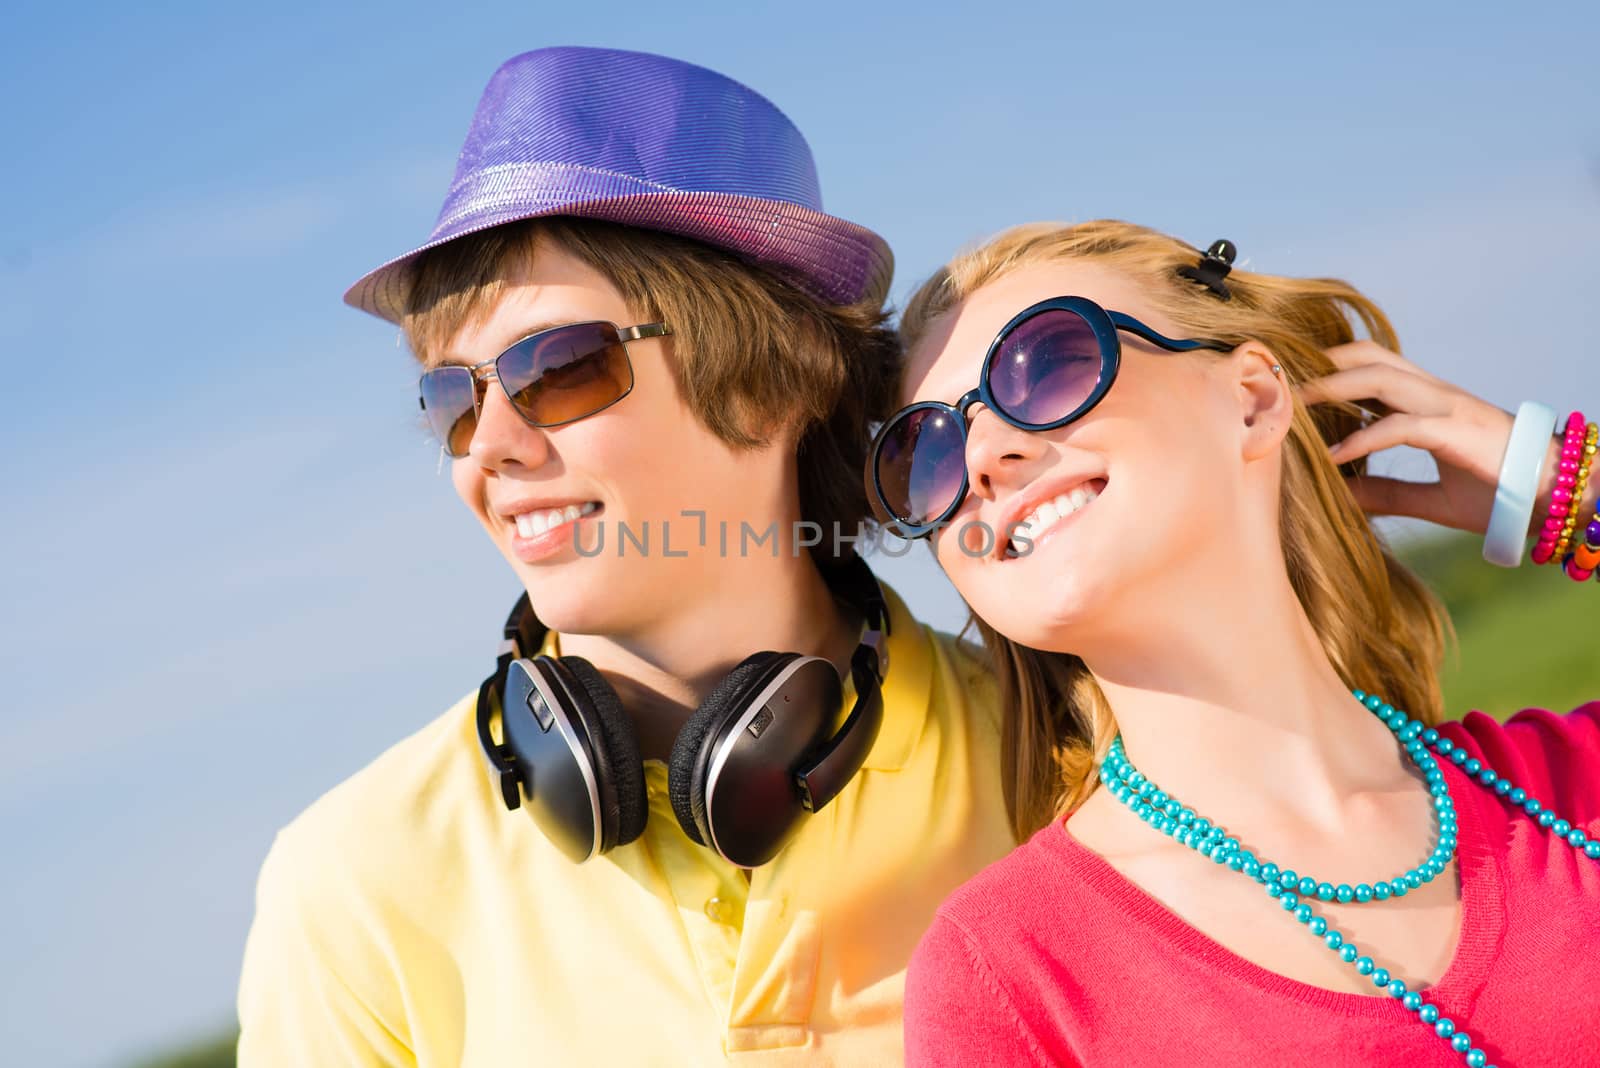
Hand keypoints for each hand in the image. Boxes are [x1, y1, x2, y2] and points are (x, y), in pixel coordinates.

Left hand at [1296, 341, 1550, 536]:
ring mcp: (1447, 407)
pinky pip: (1400, 425)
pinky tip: (1332, 458)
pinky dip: (1362, 439)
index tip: (1285, 387)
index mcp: (1427, 402)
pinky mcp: (1457, 431)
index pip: (1368, 368)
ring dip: (1329, 389)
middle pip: (1366, 356)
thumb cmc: (1500, 496)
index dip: (1326, 369)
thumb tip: (1340, 498)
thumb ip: (1386, 492)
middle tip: (1275, 383)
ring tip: (1290, 409)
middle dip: (1318, 364)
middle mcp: (1434, 394)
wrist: (1558, 500)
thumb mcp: (1430, 498)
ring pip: (1378, 377)